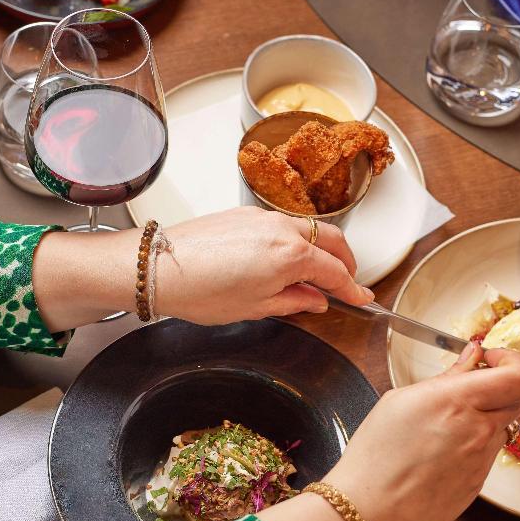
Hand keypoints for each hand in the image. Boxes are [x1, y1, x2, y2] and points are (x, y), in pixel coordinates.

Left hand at [156, 206, 371, 323]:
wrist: (157, 266)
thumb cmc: (200, 290)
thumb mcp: (254, 307)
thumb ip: (293, 301)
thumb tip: (314, 300)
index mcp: (291, 255)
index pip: (335, 271)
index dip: (352, 288)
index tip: (362, 298)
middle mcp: (282, 229)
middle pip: (330, 239)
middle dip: (345, 260)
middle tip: (347, 281)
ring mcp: (262, 217)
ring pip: (308, 227)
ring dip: (322, 246)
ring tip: (319, 270)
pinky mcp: (244, 213)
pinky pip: (284, 223)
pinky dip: (297, 238)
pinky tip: (287, 256)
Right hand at [323, 344, 519, 520]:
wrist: (371, 510)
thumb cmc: (375, 455)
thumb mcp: (401, 400)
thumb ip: (446, 377)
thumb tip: (471, 357)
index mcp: (458, 402)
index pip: (519, 375)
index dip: (512, 360)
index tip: (489, 358)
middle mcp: (479, 430)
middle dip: (508, 380)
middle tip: (483, 378)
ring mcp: (483, 459)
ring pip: (503, 423)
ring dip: (487, 412)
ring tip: (447, 419)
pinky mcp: (479, 482)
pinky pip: (487, 451)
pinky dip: (473, 440)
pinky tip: (440, 447)